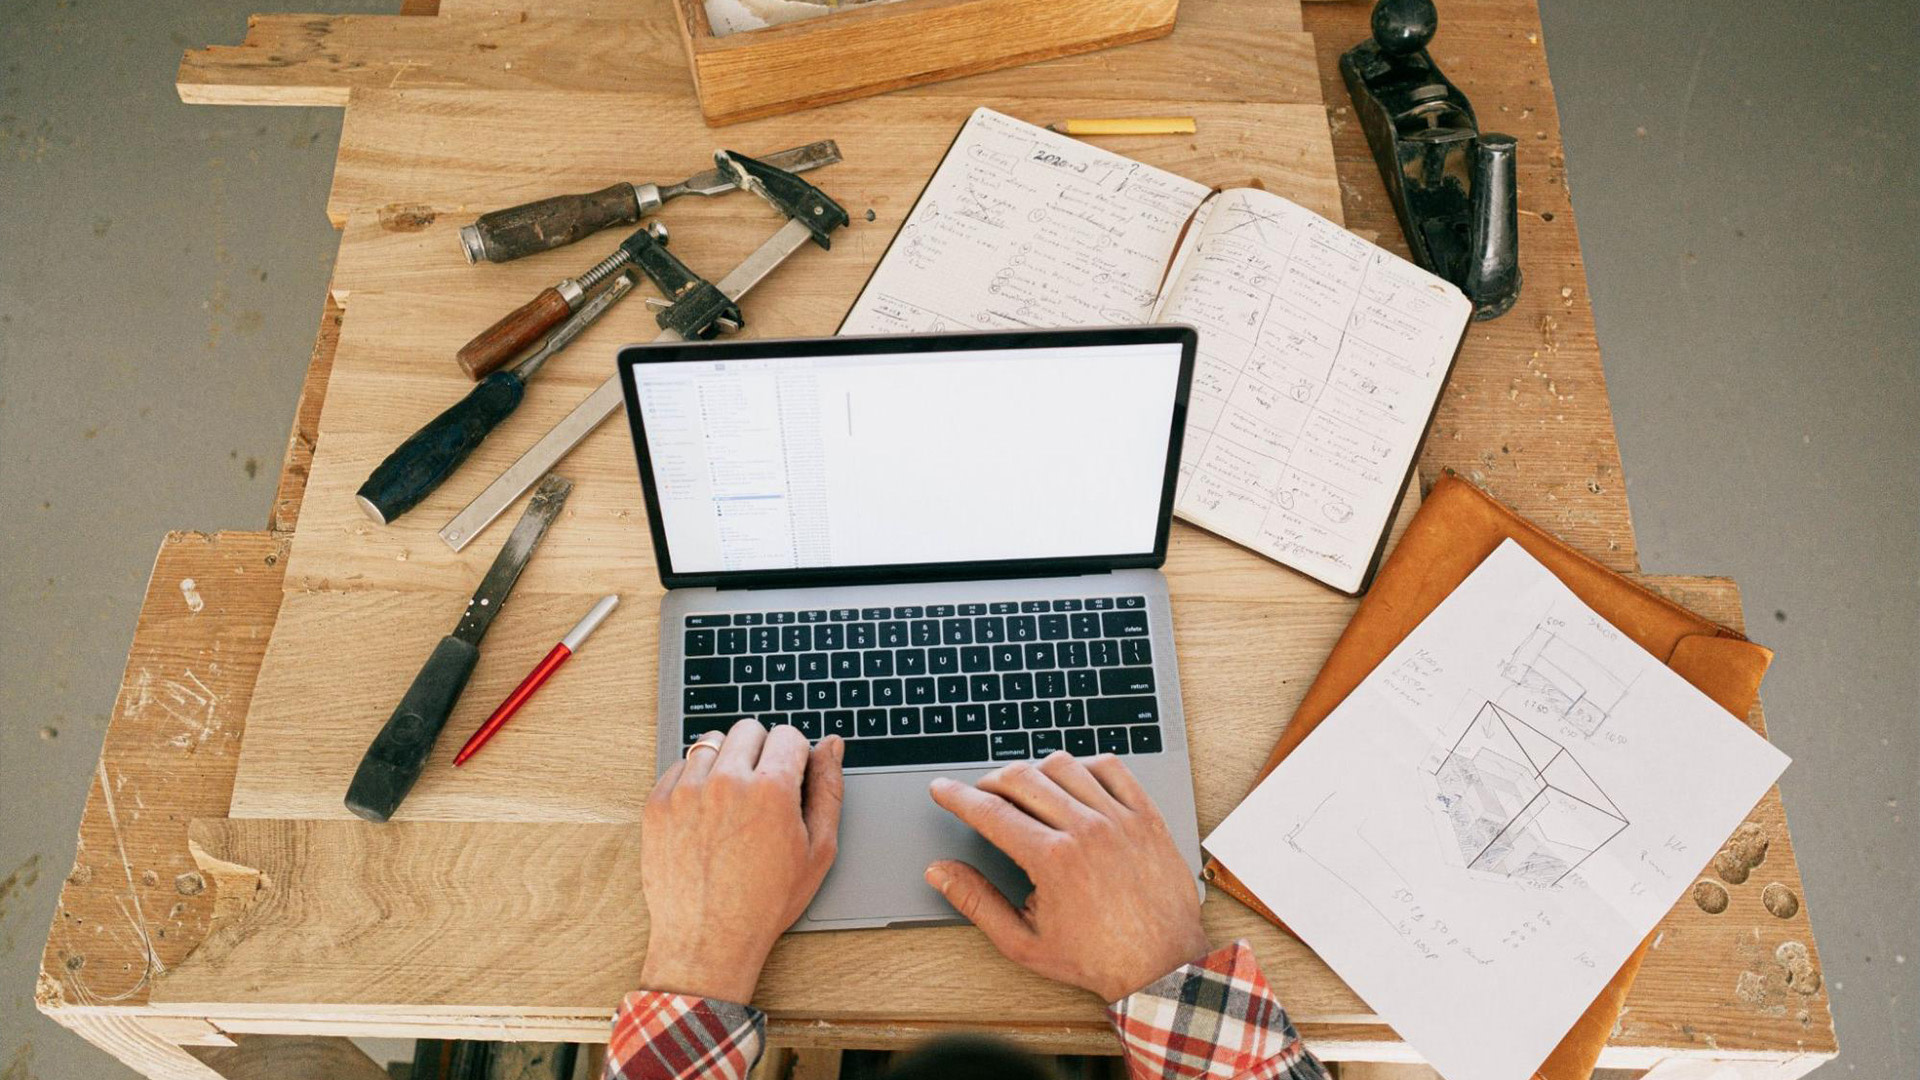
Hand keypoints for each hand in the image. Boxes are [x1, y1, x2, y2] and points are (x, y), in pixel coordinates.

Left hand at [639, 719, 843, 1001]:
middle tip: (762, 788)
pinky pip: (680, 765)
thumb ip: (828, 790)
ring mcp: (687, 791)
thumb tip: (831, 746)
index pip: (788, 735)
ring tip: (732, 800)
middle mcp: (726, 782)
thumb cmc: (765, 903)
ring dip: (726, 760)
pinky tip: (707, 812)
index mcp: (771, 790)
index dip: (794, 756)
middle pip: (749, 729)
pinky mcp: (658, 804)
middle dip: (761, 751)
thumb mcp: (817, 851)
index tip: (789, 778)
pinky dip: (695, 778)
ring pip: (712, 742)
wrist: (708, 941)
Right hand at [926, 752, 1208, 1001]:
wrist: (1161, 965)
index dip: (957, 797)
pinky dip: (1085, 765)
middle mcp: (1086, 830)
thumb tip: (941, 873)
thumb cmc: (1096, 959)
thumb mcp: (1024, 942)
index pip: (990, 811)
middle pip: (1022, 779)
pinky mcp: (1147, 816)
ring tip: (1025, 788)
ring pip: (1064, 765)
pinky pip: (1111, 769)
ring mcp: (1120, 819)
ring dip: (1035, 770)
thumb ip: (977, 902)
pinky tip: (1074, 780)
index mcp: (1053, 859)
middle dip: (990, 781)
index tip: (942, 789)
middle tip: (981, 795)